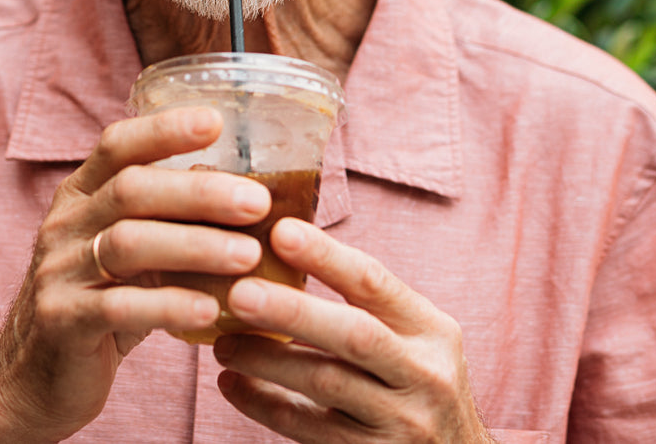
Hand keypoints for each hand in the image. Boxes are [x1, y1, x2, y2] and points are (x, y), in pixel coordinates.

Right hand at [0, 106, 272, 442]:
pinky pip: (118, 307)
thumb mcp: (126, 257)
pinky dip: (169, 305)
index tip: (217, 121)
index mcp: (79, 197)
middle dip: (199, 191)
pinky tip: (211, 311)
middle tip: (257, 201)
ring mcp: (57, 272)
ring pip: (128, 243)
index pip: (117, 146)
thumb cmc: (97, 307)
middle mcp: (64, 225)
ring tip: (249, 256)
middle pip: (130, 190)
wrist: (28, 379)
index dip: (164, 129)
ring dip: (195, 245)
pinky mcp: (61, 322)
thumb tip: (249, 199)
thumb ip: (167, 225)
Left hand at [212, 217, 491, 442]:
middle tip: (238, 293)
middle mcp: (425, 374)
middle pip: (354, 335)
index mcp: (432, 330)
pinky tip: (233, 385)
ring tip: (223, 343)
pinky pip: (308, 429)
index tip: (279, 231)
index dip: (326, 255)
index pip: (375, 282)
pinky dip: (264, 405)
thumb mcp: (412, 340)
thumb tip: (278, 253)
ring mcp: (403, 421)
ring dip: (265, 360)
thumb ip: (364, 306)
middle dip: (292, 311)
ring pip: (325, 383)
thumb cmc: (414, 385)